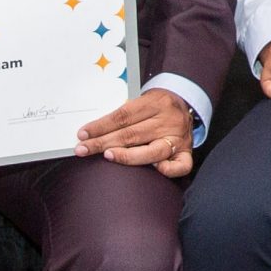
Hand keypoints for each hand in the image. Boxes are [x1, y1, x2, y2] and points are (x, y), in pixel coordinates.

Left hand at [75, 87, 197, 177]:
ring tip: (107, 156)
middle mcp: (168, 120)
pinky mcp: (187, 151)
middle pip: (133, 134)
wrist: (185, 101)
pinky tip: (155, 170)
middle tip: (84, 149)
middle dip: (104, 143)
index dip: (101, 126)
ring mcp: (179, 137)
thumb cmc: (157, 105)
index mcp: (156, 103)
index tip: (83, 134)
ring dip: (126, 156)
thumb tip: (94, 131)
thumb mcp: (143, 100)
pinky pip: (181, 165)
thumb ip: (126, 115)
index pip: (123, 116)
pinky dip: (168, 170)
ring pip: (152, 151)